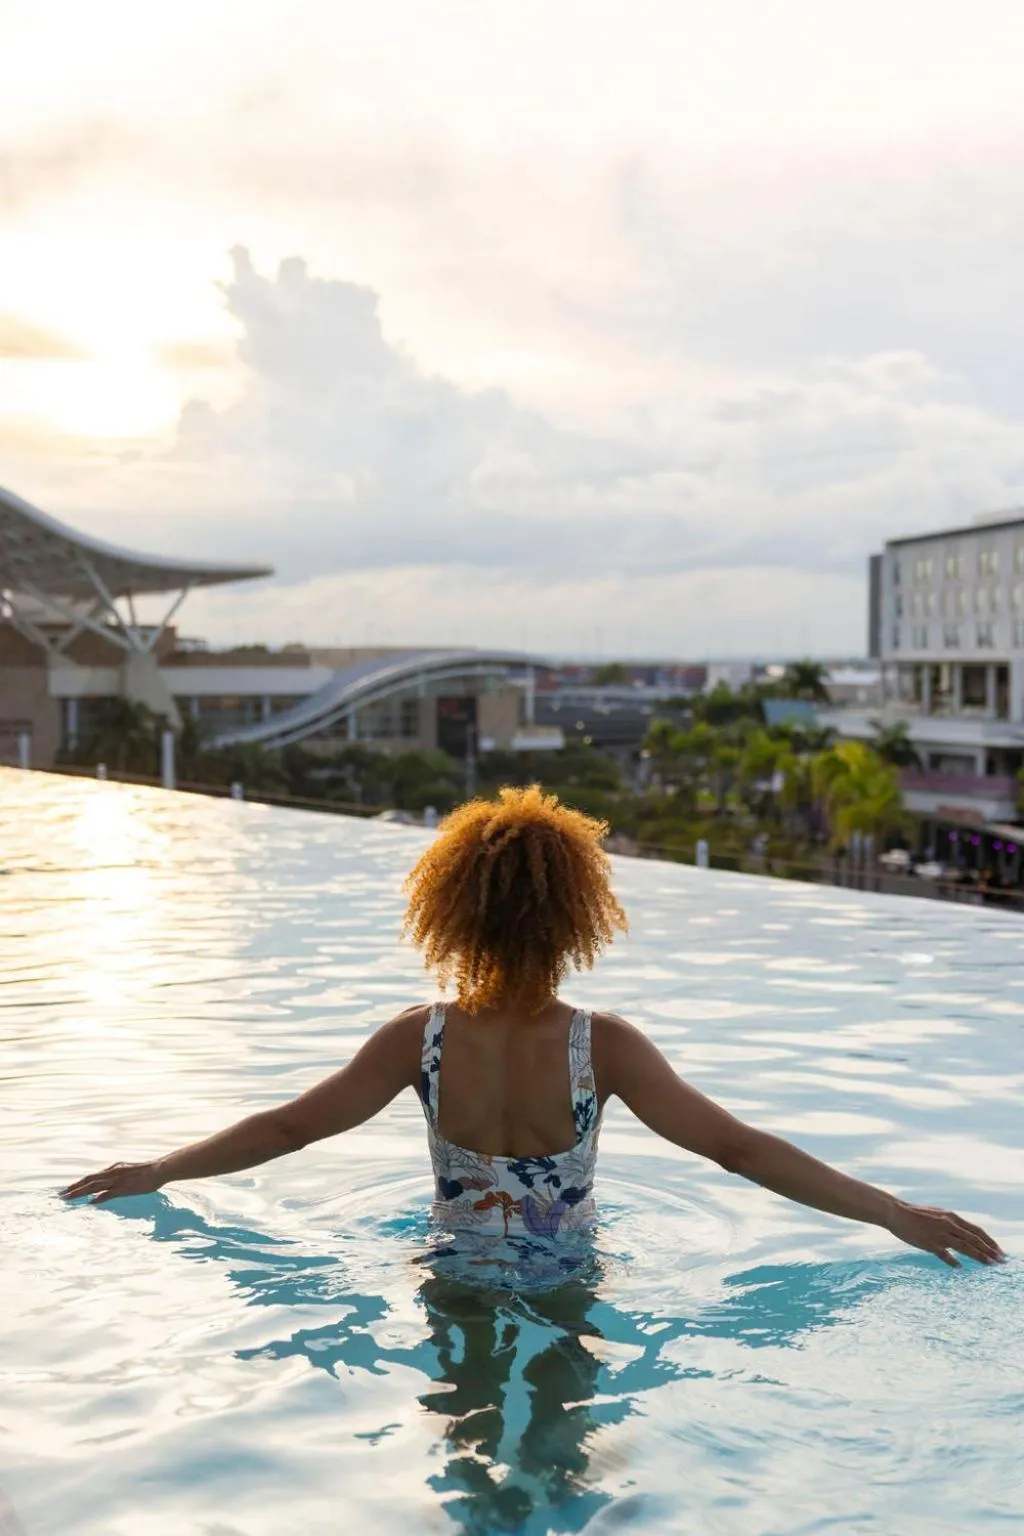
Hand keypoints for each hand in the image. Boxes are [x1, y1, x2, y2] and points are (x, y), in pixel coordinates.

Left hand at [60, 1160, 163, 1204]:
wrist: (160, 1169)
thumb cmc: (146, 1173)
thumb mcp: (128, 1174)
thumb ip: (116, 1182)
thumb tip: (106, 1191)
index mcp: (113, 1169)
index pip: (91, 1177)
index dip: (78, 1183)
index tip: (66, 1190)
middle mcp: (112, 1173)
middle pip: (89, 1180)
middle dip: (73, 1188)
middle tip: (60, 1195)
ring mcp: (118, 1180)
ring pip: (94, 1186)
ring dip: (80, 1192)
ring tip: (68, 1198)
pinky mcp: (125, 1187)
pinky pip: (110, 1193)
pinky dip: (100, 1197)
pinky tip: (92, 1203)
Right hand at [887, 1200, 1006, 1267]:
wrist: (896, 1212)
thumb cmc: (917, 1214)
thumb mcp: (938, 1214)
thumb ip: (952, 1224)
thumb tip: (965, 1234)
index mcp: (952, 1217)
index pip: (976, 1231)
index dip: (990, 1242)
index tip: (999, 1251)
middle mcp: (948, 1224)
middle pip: (974, 1240)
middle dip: (990, 1251)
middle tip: (1001, 1261)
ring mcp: (939, 1234)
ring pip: (964, 1247)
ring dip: (979, 1256)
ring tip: (990, 1264)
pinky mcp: (929, 1243)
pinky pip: (945, 1254)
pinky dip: (953, 1261)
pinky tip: (960, 1267)